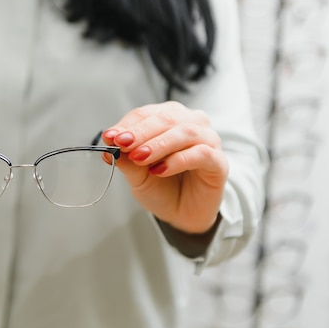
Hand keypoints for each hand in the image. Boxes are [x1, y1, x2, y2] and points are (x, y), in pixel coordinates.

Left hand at [103, 101, 228, 233]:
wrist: (182, 213)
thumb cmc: (162, 187)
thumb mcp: (137, 175)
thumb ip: (126, 159)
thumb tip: (109, 145)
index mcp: (169, 119)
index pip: (146, 114)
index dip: (127, 124)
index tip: (109, 137)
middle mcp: (191, 123)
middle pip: (165, 119)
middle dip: (140, 132)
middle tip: (122, 144)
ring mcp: (208, 141)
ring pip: (184, 132)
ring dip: (158, 144)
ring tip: (139, 157)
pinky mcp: (218, 162)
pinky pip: (201, 154)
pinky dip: (177, 160)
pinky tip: (160, 170)